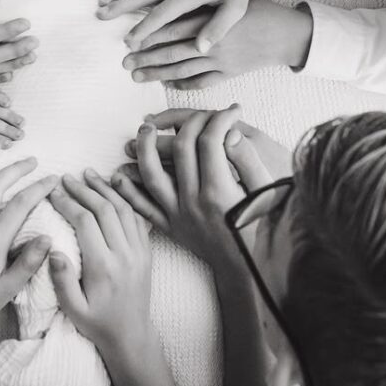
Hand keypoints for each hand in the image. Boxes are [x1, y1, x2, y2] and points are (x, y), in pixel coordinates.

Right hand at [48, 169, 151, 363]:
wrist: (131, 334)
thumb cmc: (97, 323)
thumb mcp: (73, 309)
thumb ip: (62, 280)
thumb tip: (52, 249)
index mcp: (103, 267)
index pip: (85, 222)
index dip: (68, 203)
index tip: (52, 193)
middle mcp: (125, 255)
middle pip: (105, 209)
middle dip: (84, 189)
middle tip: (66, 177)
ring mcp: (139, 251)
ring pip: (124, 209)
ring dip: (106, 188)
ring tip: (89, 174)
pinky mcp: (147, 251)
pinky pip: (138, 218)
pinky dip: (126, 199)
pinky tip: (114, 188)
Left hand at [112, 107, 272, 268]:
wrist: (251, 274)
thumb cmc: (264, 233)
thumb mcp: (267, 195)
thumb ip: (248, 162)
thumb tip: (231, 132)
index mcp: (220, 191)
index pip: (211, 140)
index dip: (220, 118)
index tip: (232, 111)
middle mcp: (194, 200)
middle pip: (181, 149)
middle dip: (187, 122)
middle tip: (200, 114)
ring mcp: (178, 215)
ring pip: (151, 174)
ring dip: (145, 148)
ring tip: (147, 128)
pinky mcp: (170, 227)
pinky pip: (141, 208)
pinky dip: (127, 190)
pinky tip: (118, 173)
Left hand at [121, 0, 313, 89]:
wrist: (286, 34)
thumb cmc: (258, 11)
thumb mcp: (229, 1)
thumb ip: (202, 6)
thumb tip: (171, 3)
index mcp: (210, 22)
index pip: (172, 29)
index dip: (148, 36)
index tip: (129, 41)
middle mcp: (212, 43)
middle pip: (171, 52)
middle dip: (145, 58)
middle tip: (124, 62)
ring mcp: (220, 62)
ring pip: (182, 70)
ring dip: (157, 74)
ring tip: (136, 76)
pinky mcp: (228, 74)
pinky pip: (201, 82)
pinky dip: (184, 85)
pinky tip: (168, 84)